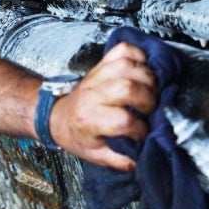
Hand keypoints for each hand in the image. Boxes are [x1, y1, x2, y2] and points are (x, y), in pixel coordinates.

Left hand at [49, 42, 156, 170]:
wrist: (56, 116)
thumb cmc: (77, 135)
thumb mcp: (95, 155)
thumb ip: (120, 159)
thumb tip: (143, 159)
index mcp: (89, 119)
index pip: (124, 120)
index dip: (141, 129)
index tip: (143, 133)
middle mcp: (92, 94)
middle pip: (128, 88)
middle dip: (148, 100)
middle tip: (151, 109)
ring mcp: (96, 76)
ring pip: (127, 65)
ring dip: (147, 77)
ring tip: (151, 90)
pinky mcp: (101, 64)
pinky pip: (123, 49)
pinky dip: (139, 55)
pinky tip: (144, 69)